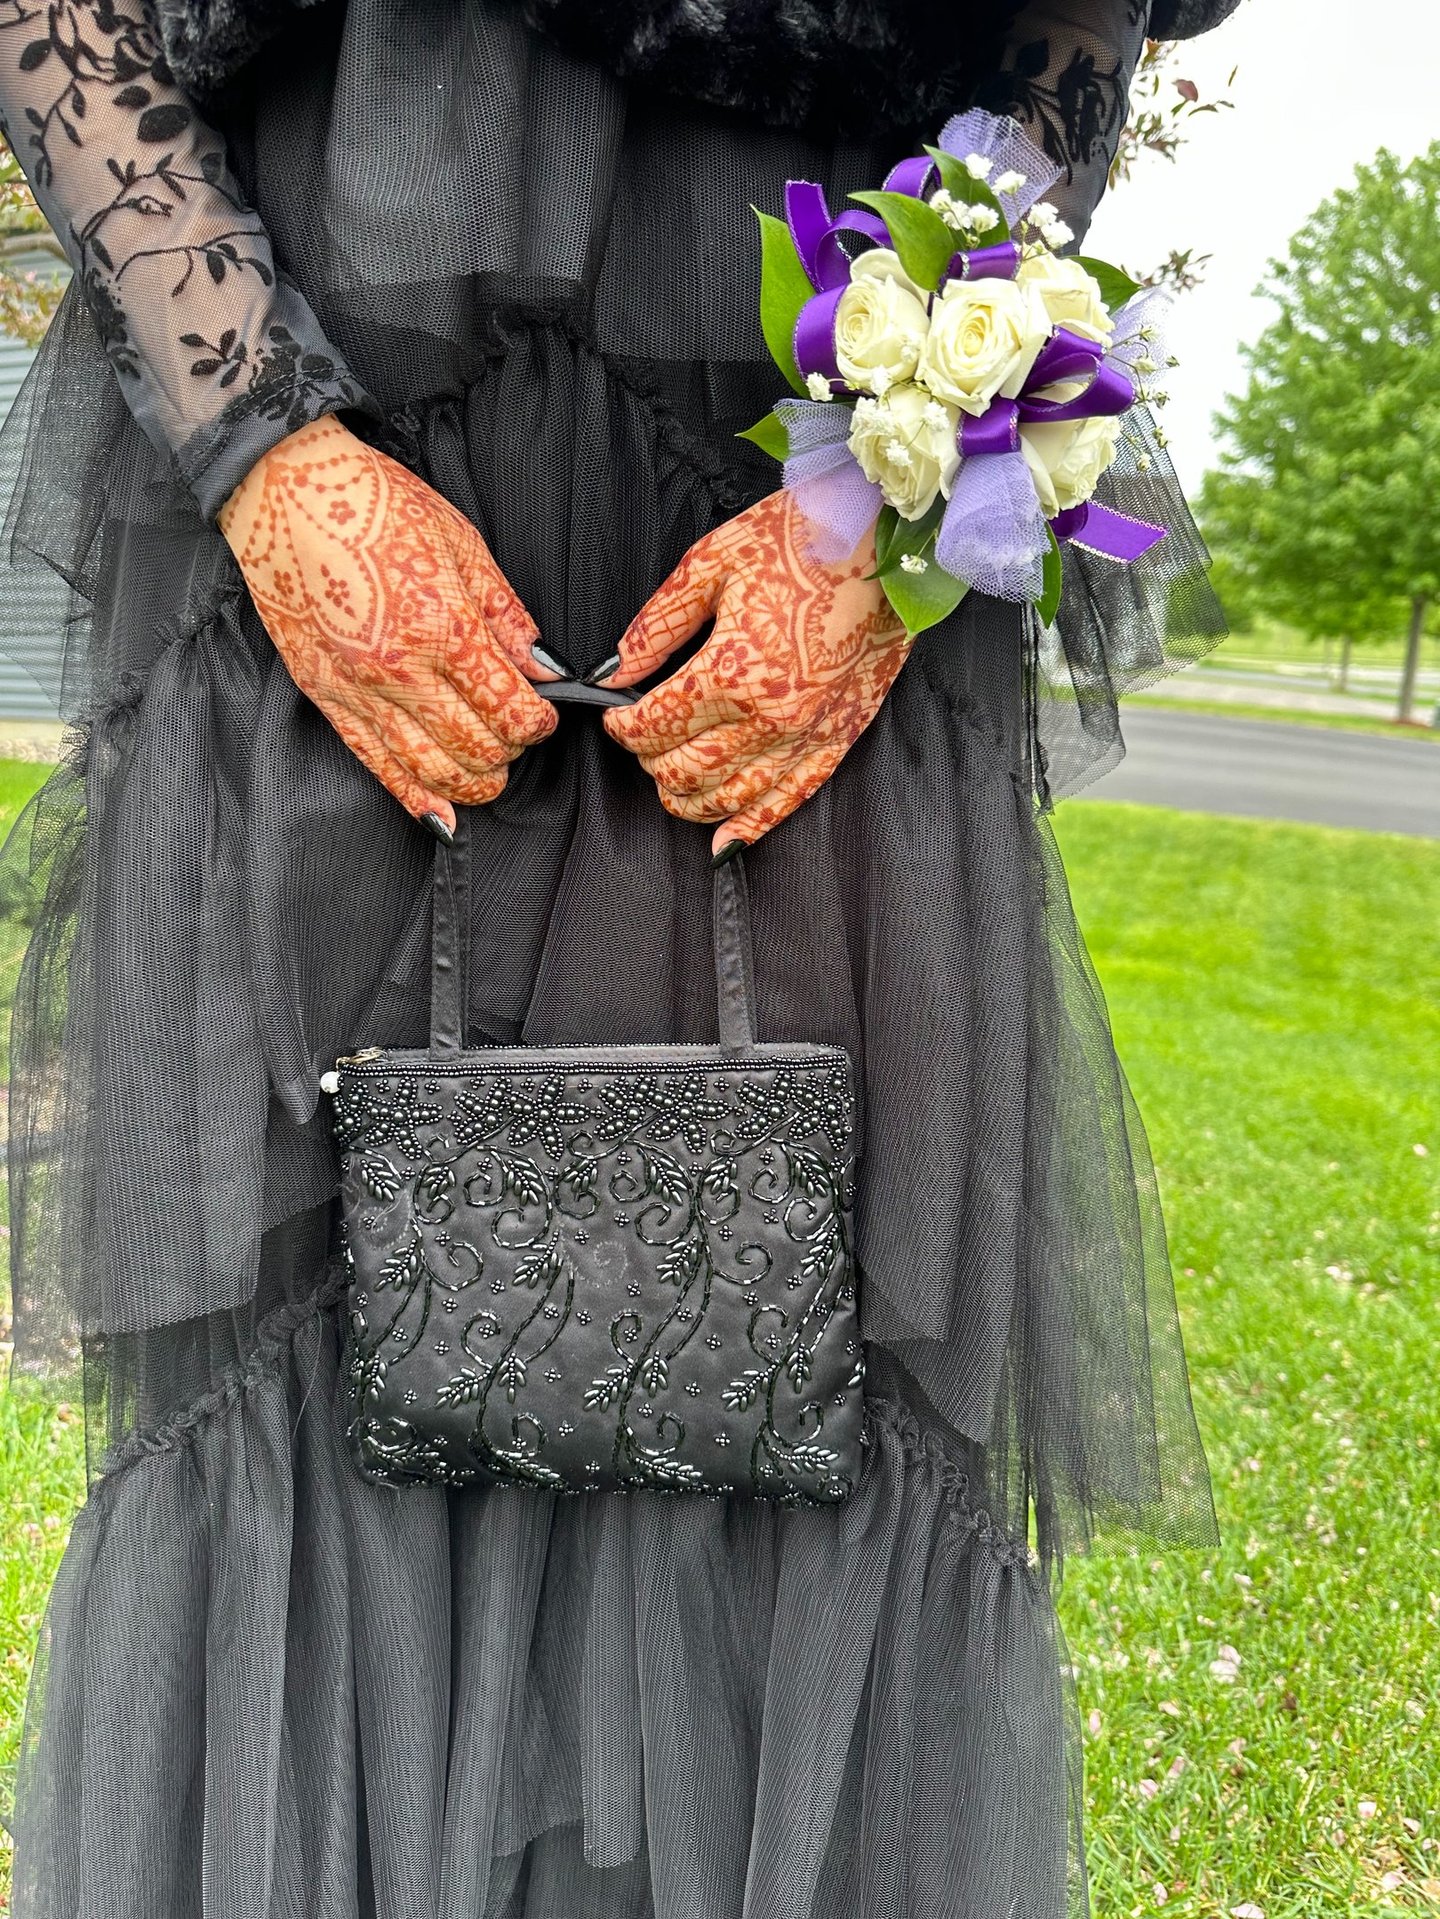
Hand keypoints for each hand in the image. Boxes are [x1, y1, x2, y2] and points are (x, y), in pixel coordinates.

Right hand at [218, 414, 559, 836]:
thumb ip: (506, 615)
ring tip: (489, 768)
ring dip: (473, 782)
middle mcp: (401, 671)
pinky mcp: (326, 699)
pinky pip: (377, 767)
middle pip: (477, 749)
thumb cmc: (373, 504)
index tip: (544, 712)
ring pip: (432, 771)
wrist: (281, 492)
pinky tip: (444, 817)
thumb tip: (547, 667)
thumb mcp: (460, 543)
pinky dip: (416, 800)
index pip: (511, 710)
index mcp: (444, 628)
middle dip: (510, 751)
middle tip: (515, 731)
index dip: (539, 721)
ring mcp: (359, 691)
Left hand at [599, 490, 911, 857]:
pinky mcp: (839, 738)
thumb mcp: (710, 564)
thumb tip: (612, 669)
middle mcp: (769, 716)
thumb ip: (656, 626)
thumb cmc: (798, 539)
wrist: (885, 539)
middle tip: (643, 742)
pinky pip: (791, 799)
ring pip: (731, 798)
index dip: (623, 728)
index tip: (615, 716)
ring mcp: (807, 734)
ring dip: (690, 800)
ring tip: (670, 785)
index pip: (656, 727)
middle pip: (686, 771)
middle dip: (651, 763)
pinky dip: (753, 827)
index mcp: (731, 670)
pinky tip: (724, 842)